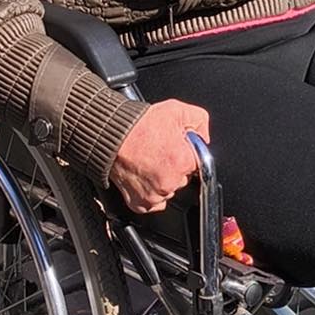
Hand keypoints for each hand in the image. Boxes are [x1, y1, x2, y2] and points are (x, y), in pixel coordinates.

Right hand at [109, 98, 210, 212]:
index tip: (175, 147)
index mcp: (183, 161)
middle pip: (183, 178)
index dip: (185, 153)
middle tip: (160, 152)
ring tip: (149, 162)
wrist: (110, 135)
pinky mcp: (140, 204)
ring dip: (162, 180)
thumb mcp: (178, 110)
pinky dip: (150, 192)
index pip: (197, 163)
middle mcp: (170, 182)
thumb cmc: (139, 124)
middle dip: (174, 166)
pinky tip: (144, 175)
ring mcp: (155, 195)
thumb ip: (200, 122)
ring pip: (168, 190)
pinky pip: (153, 203)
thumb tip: (203, 137)